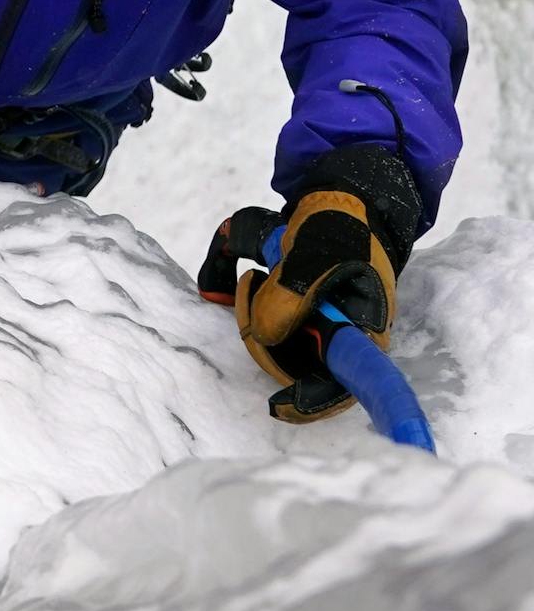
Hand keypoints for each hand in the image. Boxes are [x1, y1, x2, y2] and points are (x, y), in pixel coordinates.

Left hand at [197, 145, 419, 421]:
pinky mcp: (288, 321)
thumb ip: (293, 290)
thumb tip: (266, 334)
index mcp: (363, 331)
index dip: (314, 402)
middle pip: (289, 365)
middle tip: (253, 281)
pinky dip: (246, 304)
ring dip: (249, 312)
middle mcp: (337, 340)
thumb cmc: (340, 228)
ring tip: (254, 274)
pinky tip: (249, 278)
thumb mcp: (320, 250)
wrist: (337, 204)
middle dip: (261, 331)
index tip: (278, 407)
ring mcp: (311, 333)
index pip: (346, 384)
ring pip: (268, 346)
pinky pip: (257, 327)